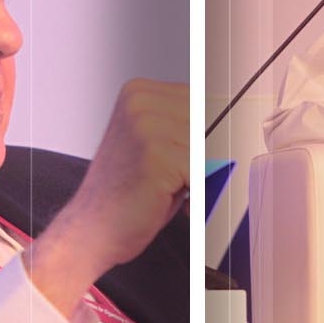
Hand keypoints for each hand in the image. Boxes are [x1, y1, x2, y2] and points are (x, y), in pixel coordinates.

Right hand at [26, 79, 187, 314]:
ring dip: (198, 175)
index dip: (205, 137)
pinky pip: (202, 169)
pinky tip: (165, 198)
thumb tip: (233, 123)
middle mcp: (140, 100)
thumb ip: (188, 126)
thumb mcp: (159, 145)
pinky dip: (195, 190)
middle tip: (178, 181)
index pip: (202, 103)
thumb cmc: (128, 193)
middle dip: (203, 158)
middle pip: (209, 124)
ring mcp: (146, 124)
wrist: (90, 230)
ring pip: (207, 148)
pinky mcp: (155, 152)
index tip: (190, 160)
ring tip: (168, 190)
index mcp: (139, 92)